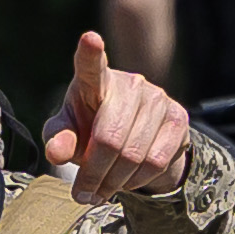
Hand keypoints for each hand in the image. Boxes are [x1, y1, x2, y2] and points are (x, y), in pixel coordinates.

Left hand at [41, 31, 189, 202]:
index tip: (90, 39)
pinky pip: (156, 161)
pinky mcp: (178, 117)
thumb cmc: (89, 130)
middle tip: (83, 194)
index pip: (91, 65)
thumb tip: (56, 152)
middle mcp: (129, 83)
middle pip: (109, 139)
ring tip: (101, 191)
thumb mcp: (67, 134)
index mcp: (94, 81)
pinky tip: (127, 181)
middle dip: (94, 174)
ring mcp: (157, 98)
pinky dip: (137, 181)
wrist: (131, 140)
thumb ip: (58, 139)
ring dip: (114, 183)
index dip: (90, 53)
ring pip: (134, 156)